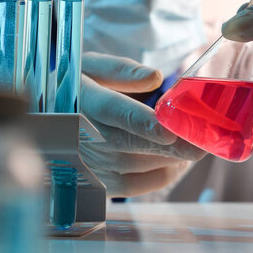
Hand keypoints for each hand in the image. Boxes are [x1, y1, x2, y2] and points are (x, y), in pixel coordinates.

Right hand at [80, 52, 206, 197]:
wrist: (48, 116)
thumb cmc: (77, 85)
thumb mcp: (90, 66)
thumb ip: (120, 70)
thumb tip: (155, 77)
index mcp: (82, 99)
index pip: (112, 111)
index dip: (142, 123)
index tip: (169, 129)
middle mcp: (82, 135)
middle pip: (130, 143)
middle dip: (170, 145)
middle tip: (204, 143)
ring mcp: (88, 162)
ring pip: (135, 165)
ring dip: (170, 158)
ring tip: (198, 145)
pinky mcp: (96, 182)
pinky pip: (133, 186)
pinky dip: (161, 175)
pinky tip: (179, 162)